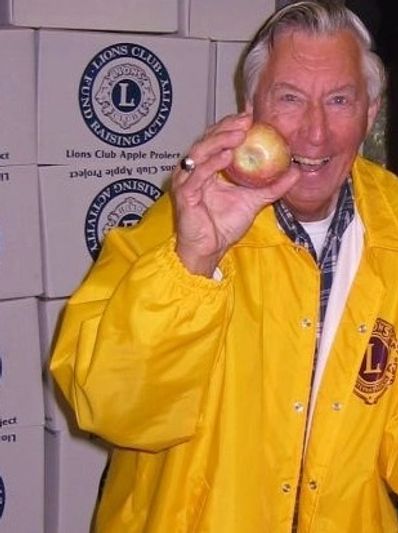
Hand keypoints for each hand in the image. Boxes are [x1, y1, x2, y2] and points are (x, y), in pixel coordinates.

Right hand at [171, 113, 299, 276]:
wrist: (209, 250)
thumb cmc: (224, 226)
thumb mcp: (254, 201)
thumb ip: (272, 186)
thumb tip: (296, 171)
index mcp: (207, 167)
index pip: (218, 139)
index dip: (232, 125)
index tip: (251, 115)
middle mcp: (194, 170)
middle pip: (207, 140)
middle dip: (227, 127)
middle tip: (247, 119)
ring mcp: (187, 181)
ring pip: (200, 152)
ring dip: (219, 140)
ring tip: (239, 134)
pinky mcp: (184, 194)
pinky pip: (197, 175)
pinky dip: (211, 164)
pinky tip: (226, 156)